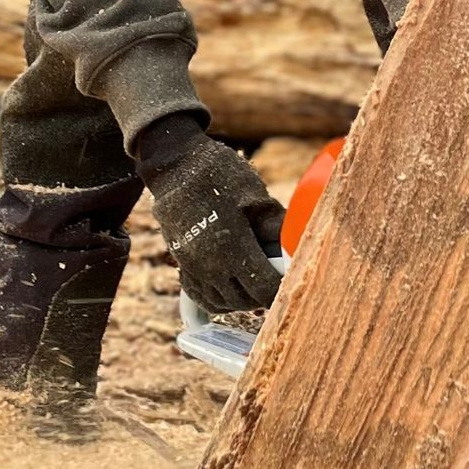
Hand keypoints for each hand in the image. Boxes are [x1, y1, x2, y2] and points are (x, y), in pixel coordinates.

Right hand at [137, 121, 283, 316]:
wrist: (175, 165)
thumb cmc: (219, 175)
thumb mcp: (255, 195)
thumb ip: (275, 226)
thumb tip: (294, 246)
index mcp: (233, 250)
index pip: (264, 290)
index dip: (279, 288)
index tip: (288, 280)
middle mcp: (211, 266)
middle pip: (243, 302)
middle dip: (262, 296)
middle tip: (274, 280)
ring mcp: (193, 266)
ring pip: (221, 302)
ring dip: (240, 299)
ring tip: (254, 284)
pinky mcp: (182, 262)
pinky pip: (200, 295)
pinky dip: (217, 297)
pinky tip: (228, 285)